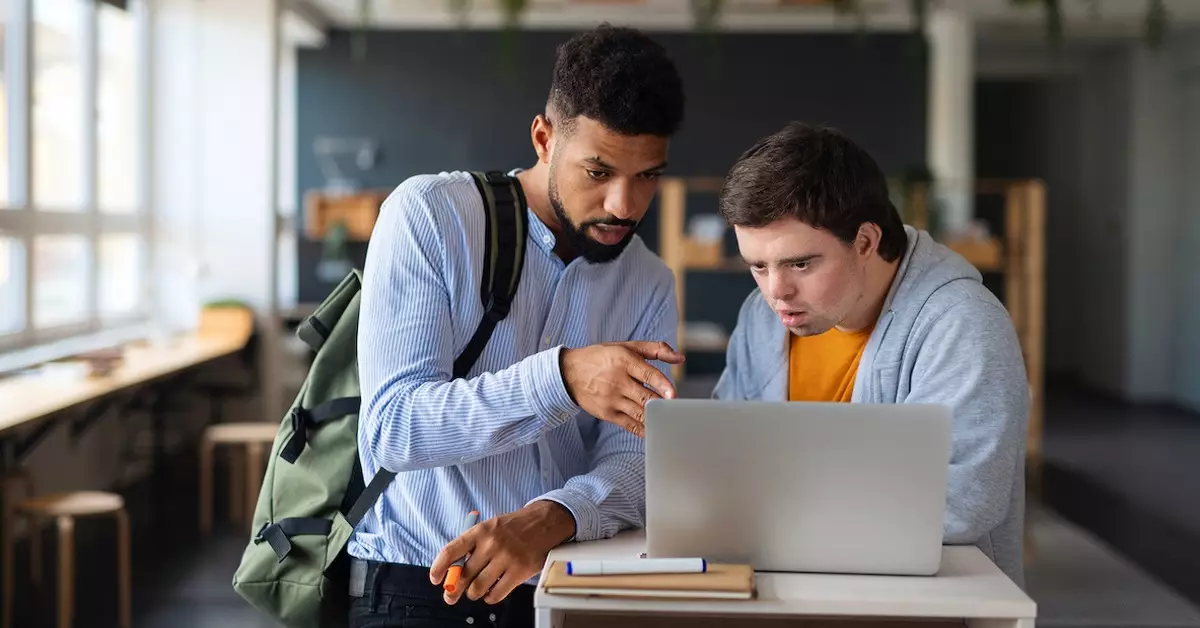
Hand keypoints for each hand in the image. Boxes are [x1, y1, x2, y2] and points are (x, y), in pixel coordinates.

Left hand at [430, 501, 575, 604]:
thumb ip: (472, 546)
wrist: (544, 522)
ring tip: (476, 590)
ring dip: (473, 593)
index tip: (435, 579)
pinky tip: (491, 592)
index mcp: (480, 531)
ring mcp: (506, 558)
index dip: (439, 568)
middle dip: (454, 589)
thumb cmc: (514, 527)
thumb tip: (454, 571)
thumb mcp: (490, 527)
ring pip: (478, 587)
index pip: (451, 551)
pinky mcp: (520, 571)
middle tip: (451, 596)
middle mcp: (492, 544)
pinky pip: (496, 594)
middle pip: (463, 575)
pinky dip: (490, 597)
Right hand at [560, 341, 684, 436]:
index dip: (661, 384)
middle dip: (662, 405)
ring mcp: (611, 399)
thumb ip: (656, 350)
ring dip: (656, 418)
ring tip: (670, 420)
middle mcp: (617, 381)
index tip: (673, 394)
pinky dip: (644, 429)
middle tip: (676, 409)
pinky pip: (630, 425)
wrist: (569, 373)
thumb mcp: (626, 346)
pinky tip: (654, 429)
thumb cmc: (602, 357)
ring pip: (639, 413)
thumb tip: (680, 358)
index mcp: (624, 360)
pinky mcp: (607, 413)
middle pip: (645, 397)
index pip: (647, 374)